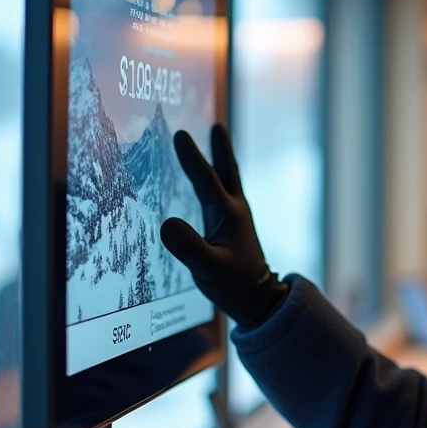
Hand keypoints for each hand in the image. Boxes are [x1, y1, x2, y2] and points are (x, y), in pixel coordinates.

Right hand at [161, 124, 287, 327]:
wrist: (260, 300)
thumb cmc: (235, 286)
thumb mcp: (208, 269)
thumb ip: (188, 247)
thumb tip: (166, 224)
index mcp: (229, 214)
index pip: (206, 180)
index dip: (192, 157)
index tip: (179, 134)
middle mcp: (235, 211)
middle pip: (227, 172)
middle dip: (220, 149)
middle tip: (216, 126)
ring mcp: (236, 219)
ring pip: (227, 182)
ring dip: (221, 160)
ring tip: (217, 139)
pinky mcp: (234, 229)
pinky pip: (223, 196)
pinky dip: (217, 181)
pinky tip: (210, 183)